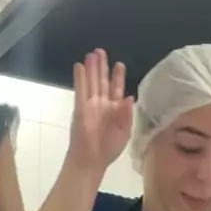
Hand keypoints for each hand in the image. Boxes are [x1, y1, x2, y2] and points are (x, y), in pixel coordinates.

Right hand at [69, 48, 133, 172]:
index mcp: (115, 110)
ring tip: (91, 54)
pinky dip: (79, 78)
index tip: (119, 64)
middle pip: (102, 81)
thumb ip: (127, 114)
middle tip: (101, 51)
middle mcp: (102, 104)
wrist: (92, 159)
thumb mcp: (124, 131)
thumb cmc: (109, 148)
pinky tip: (79, 66)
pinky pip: (80, 90)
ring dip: (91, 68)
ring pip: (91, 82)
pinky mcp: (80, 107)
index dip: (118, 77)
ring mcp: (90, 105)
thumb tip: (130, 97)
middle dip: (102, 67)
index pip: (116, 89)